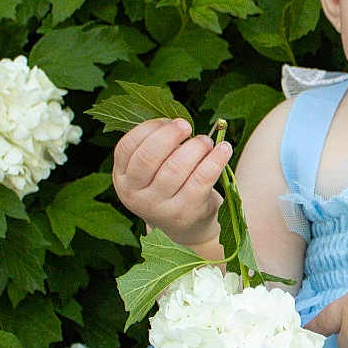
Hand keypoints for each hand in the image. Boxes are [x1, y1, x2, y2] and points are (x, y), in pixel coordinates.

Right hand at [111, 118, 231, 247]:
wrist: (187, 226)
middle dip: (170, 135)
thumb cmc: (171, 187)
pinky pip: (201, 179)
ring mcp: (160, 207)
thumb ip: (158, 146)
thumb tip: (178, 120)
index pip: (128, 147)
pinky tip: (224, 149)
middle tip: (187, 126)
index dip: (150, 128)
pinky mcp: (186, 212)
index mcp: (123, 178)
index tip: (169, 121)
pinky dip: (215, 160)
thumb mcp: (153, 171)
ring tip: (206, 141)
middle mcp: (136, 195)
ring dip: (195, 147)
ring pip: (175, 168)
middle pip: (148, 157)